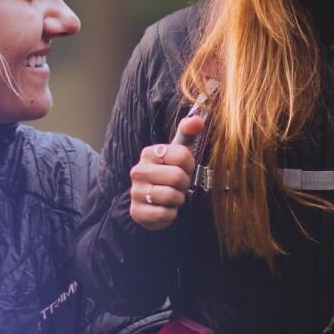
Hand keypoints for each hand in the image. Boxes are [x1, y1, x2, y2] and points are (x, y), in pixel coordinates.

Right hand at [127, 114, 202, 230]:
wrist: (150, 200)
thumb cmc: (168, 172)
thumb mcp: (178, 152)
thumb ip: (188, 133)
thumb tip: (198, 119)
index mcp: (149, 153)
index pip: (183, 156)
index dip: (189, 166)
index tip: (183, 169)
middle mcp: (138, 171)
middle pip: (178, 177)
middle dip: (184, 184)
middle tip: (178, 185)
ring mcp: (135, 192)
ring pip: (172, 197)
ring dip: (178, 200)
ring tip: (171, 196)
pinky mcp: (137, 212)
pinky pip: (165, 214)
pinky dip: (171, 214)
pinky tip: (164, 208)